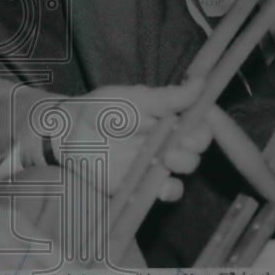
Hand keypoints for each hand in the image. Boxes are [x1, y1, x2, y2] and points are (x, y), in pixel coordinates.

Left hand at [51, 81, 217, 198]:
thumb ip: (169, 97)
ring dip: (184, 164)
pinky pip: (167, 192)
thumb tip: (201, 82)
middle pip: (197, 147)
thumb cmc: (101, 109)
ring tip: (167, 157)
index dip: (205, 123)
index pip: (199, 122)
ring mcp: (156, 164)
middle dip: (194, 144)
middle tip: (179, 141)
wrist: (69, 132)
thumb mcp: (135, 99)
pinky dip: (170, 190)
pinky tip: (161, 184)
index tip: (203, 120)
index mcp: (169, 118)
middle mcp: (167, 141)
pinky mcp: (142, 184)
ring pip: (186, 168)